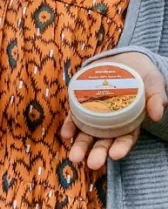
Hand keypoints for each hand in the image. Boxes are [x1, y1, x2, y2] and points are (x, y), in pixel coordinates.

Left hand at [61, 52, 167, 169]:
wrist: (124, 60)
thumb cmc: (142, 75)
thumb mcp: (154, 84)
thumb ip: (156, 98)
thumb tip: (157, 114)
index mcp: (130, 122)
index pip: (126, 138)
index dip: (121, 147)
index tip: (115, 155)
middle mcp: (112, 123)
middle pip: (104, 140)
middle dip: (97, 153)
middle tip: (91, 164)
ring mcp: (95, 115)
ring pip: (87, 133)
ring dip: (80, 145)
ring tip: (74, 157)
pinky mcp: (82, 103)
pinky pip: (75, 117)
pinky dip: (69, 126)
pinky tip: (65, 134)